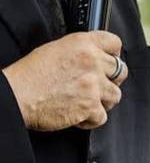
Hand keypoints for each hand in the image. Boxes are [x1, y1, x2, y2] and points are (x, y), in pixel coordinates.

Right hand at [1, 31, 127, 130]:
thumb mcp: (56, 49)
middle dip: (111, 79)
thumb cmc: (28, 75)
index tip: (111, 60)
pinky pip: (102, 116)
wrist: (15, 95)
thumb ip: (81, 51)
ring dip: (103, 100)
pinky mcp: (89, 106)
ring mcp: (93, 85)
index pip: (114, 43)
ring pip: (115, 94)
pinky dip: (91, 119)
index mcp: (83, 44)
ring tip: (88, 101)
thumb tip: (94, 57)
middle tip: (99, 85)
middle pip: (120, 70)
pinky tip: (79, 115)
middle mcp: (92, 62)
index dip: (114, 54)